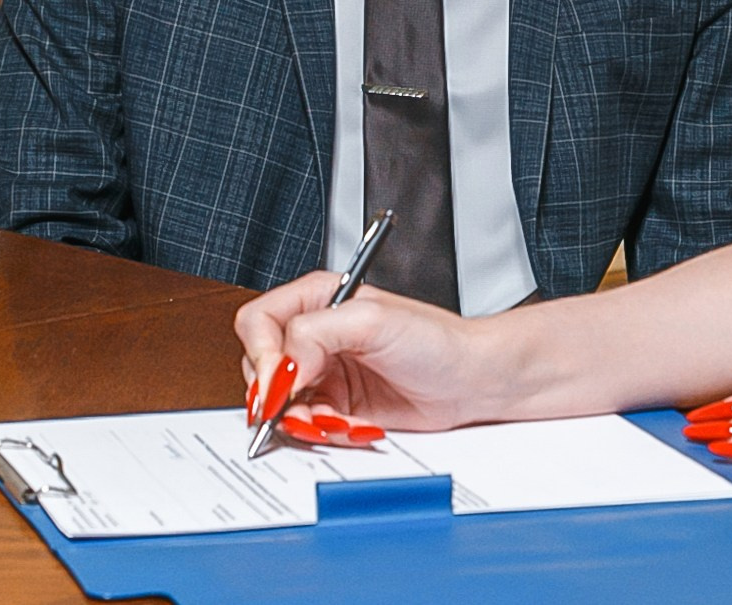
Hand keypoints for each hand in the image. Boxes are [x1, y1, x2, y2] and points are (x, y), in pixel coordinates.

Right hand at [234, 273, 509, 432]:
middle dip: (279, 396)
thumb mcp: (372, 321)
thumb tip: (280, 368)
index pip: (259, 322)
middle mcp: (316, 336)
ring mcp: (324, 373)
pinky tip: (351, 427)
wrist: (473, 380)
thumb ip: (315, 335)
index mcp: (317, 300)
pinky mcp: (337, 406)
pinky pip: (307, 426)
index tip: (279, 384)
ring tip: (335, 421)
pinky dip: (324, 432)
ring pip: (280, 404)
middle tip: (303, 411)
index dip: (262, 354)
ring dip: (302, 420)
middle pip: (261, 367)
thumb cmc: (437, 340)